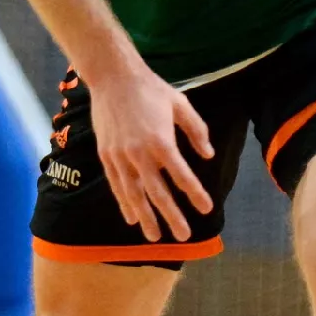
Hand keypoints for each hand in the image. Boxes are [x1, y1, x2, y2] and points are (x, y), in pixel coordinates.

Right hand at [85, 69, 215, 242]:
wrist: (113, 77)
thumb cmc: (151, 89)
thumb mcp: (181, 104)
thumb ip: (196, 131)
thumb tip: (208, 155)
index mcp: (161, 140)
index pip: (181, 175)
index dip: (195, 193)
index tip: (207, 208)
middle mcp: (139, 153)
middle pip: (157, 192)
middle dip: (171, 216)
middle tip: (183, 236)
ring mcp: (120, 156)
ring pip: (134, 194)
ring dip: (145, 217)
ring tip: (154, 237)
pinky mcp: (106, 155)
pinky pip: (117, 185)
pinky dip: (124, 204)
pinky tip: (131, 218)